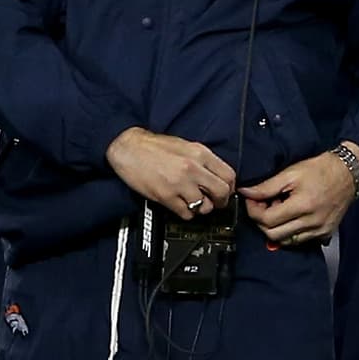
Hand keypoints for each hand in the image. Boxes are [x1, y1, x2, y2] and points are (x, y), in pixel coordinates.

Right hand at [105, 127, 235, 219]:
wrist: (128, 148)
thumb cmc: (155, 146)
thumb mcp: (186, 146)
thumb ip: (204, 160)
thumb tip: (218, 176)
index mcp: (200, 153)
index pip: (229, 175)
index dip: (230, 187)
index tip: (225, 191)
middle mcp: (193, 168)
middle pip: (222, 193)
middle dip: (221, 201)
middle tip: (214, 202)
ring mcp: (179, 184)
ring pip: (204, 206)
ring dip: (201, 208)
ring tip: (193, 202)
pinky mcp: (166, 197)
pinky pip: (186, 213)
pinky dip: (186, 213)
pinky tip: (181, 204)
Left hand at [240, 147, 358, 245]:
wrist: (348, 174)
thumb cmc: (321, 169)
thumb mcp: (291, 172)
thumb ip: (267, 186)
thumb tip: (246, 193)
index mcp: (303, 205)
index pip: (267, 220)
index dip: (254, 211)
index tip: (252, 200)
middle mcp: (312, 222)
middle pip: (273, 234)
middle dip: (262, 221)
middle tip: (265, 205)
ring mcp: (319, 231)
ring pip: (285, 241)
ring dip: (276, 228)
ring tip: (280, 209)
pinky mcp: (325, 234)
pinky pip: (299, 241)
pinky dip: (289, 232)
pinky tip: (292, 217)